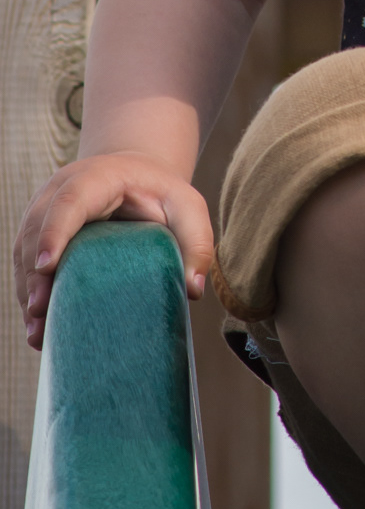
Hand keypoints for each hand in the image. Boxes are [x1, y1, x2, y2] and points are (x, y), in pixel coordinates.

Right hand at [14, 155, 214, 348]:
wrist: (136, 176)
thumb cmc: (162, 193)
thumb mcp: (188, 208)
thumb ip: (197, 242)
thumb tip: (193, 291)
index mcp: (97, 177)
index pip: (70, 200)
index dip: (54, 232)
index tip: (46, 266)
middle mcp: (61, 189)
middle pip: (37, 228)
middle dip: (34, 272)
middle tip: (40, 312)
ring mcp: (44, 209)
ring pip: (24, 248)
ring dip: (27, 289)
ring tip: (37, 332)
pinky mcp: (38, 231)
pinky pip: (24, 261)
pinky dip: (28, 291)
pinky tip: (36, 325)